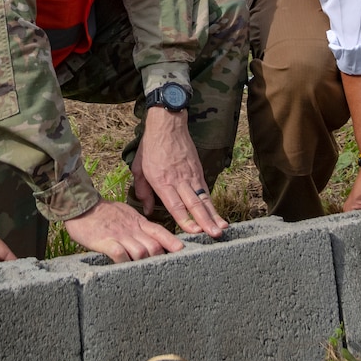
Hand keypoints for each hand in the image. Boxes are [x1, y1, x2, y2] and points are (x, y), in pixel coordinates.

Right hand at [63, 198, 182, 261]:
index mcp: (138, 222)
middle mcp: (132, 229)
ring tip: (144, 274)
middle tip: (162, 271)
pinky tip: (125, 269)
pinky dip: (125, 264)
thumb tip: (149, 237)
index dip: (172, 242)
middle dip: (160, 259)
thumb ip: (138, 226)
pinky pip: (120, 254)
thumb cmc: (103, 212)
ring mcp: (119, 235)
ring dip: (144, 263)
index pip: (160, 231)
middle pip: (154, 246)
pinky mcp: (106, 241)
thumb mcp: (125, 214)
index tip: (182, 252)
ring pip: (141, 252)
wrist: (82, 206)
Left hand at [133, 106, 226, 236]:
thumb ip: (143, 191)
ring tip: (222, 229)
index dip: (185, 220)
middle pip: (194, 204)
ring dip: (213, 215)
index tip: (194, 232)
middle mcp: (178, 180)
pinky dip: (212, 204)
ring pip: (203, 199)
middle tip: (214, 236)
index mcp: (161, 181)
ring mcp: (190, 175)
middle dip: (205, 222)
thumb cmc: (150, 147)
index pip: (175, 205)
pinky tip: (217, 216)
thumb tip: (148, 211)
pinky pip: (205, 190)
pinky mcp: (198, 170)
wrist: (167, 124)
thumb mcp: (139, 168)